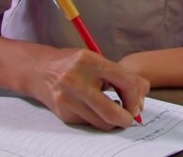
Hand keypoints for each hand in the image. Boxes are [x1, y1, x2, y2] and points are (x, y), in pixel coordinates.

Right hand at [29, 47, 148, 130]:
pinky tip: (96, 108)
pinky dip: (98, 118)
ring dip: (114, 120)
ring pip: (102, 122)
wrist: (39, 70)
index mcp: (89, 61)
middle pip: (112, 112)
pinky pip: (90, 123)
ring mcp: (67, 100)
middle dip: (127, 118)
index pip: (125, 81)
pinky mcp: (63, 114)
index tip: (136, 100)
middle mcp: (75, 81)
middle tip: (131, 116)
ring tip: (114, 110)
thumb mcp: (96, 59)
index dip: (136, 95)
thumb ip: (119, 74)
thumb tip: (143, 93)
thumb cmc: (74, 63)